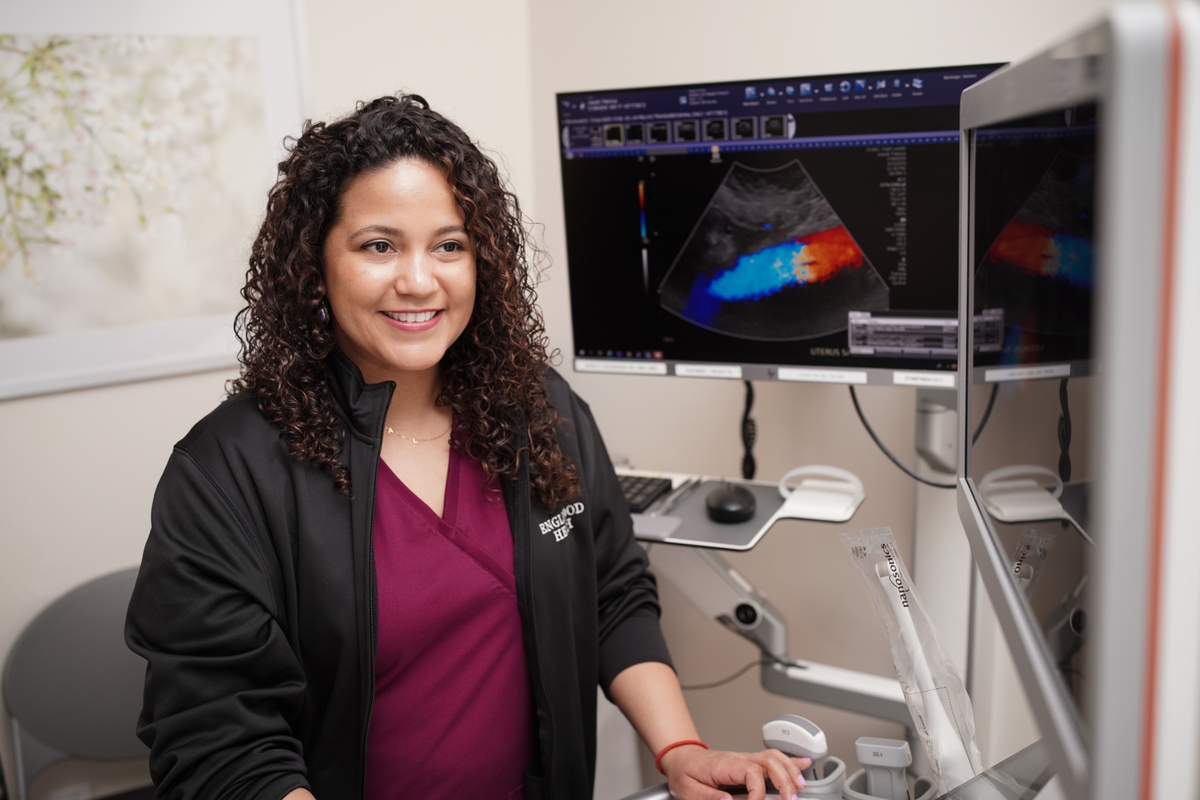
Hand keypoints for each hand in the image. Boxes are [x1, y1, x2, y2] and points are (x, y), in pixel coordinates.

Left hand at [660, 745, 812, 799]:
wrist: (681, 758)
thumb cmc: (685, 772)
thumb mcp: (688, 789)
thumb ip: (708, 797)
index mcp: (724, 764)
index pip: (751, 772)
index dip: (757, 793)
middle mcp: (738, 758)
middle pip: (768, 762)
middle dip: (784, 780)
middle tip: (790, 799)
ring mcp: (745, 758)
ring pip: (773, 758)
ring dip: (790, 770)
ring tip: (801, 787)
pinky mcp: (748, 762)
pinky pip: (772, 758)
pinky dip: (790, 761)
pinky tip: (803, 765)